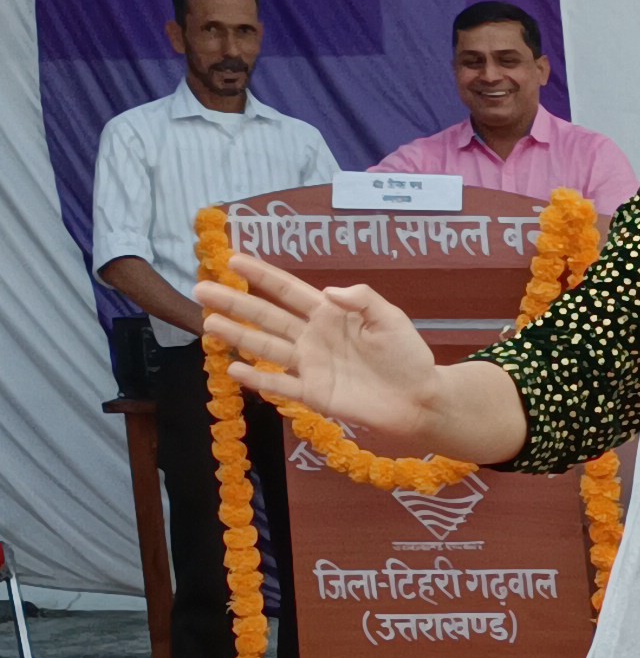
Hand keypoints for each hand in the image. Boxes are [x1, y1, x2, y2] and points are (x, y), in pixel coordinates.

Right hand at [193, 251, 447, 439]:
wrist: (419, 398)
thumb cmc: (407, 355)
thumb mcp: (390, 318)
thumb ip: (362, 299)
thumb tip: (328, 291)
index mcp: (329, 314)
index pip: (288, 290)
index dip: (262, 275)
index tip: (233, 259)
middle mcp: (312, 336)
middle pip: (266, 316)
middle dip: (234, 303)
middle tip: (201, 290)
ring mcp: (310, 365)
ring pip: (266, 347)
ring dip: (237, 336)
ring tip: (208, 323)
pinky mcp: (314, 394)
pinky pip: (281, 385)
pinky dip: (258, 379)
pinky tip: (233, 371)